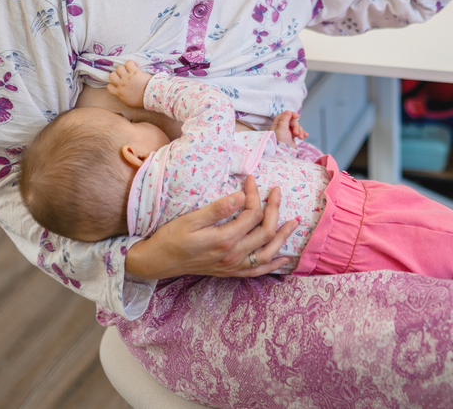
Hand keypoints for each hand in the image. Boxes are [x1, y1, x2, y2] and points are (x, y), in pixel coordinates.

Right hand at [107, 60, 150, 108]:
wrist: (149, 96)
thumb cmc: (141, 101)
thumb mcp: (129, 103)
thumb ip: (123, 96)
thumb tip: (122, 93)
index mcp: (119, 92)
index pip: (109, 87)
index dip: (113, 84)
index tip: (118, 84)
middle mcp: (121, 84)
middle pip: (112, 75)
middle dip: (116, 75)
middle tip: (123, 76)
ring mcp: (127, 77)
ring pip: (119, 68)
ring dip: (124, 68)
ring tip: (129, 70)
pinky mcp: (134, 71)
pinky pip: (129, 63)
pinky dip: (131, 63)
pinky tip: (134, 65)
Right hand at [124, 176, 298, 279]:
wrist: (158, 262)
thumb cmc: (171, 237)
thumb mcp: (191, 219)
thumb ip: (218, 209)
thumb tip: (240, 195)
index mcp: (224, 239)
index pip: (252, 214)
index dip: (255, 194)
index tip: (251, 179)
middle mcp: (233, 255)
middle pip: (265, 231)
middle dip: (275, 209)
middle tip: (277, 191)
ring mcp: (233, 266)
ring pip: (267, 252)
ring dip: (283, 236)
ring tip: (293, 222)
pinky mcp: (230, 272)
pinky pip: (258, 271)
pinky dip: (273, 265)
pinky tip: (284, 258)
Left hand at [269, 110, 306, 147]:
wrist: (283, 155)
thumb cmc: (280, 142)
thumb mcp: (281, 130)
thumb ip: (284, 120)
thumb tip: (288, 111)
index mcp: (277, 124)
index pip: (284, 115)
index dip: (291, 114)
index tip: (297, 116)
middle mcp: (281, 127)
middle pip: (292, 121)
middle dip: (296, 126)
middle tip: (296, 133)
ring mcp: (287, 132)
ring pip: (296, 126)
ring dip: (300, 131)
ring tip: (301, 138)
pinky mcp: (292, 137)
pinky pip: (298, 132)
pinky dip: (302, 133)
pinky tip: (305, 136)